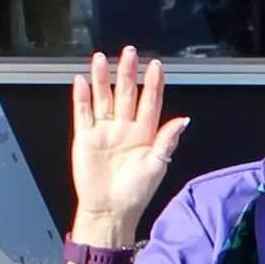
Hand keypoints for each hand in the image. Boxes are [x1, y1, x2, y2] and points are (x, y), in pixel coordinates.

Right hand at [69, 47, 187, 248]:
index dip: (153, 84)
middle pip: (125, 94)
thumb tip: (183, 120)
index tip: (156, 65)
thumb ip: (167, 141)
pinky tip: (81, 80)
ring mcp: (103, 131)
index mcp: (144, 134)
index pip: (149, 102)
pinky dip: (81, 97)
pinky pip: (82, 113)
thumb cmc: (135, 193)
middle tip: (129, 52)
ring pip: (103, 98)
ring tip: (101, 58)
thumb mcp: (157, 166)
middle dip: (127, 73)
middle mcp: (124, 128)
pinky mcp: (85, 138)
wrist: (109, 211)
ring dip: (101, 78)